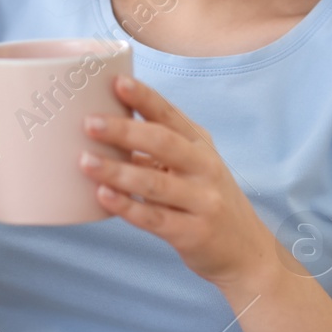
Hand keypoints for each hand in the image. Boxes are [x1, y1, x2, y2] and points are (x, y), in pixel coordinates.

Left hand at [80, 74, 281, 293]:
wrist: (245, 250)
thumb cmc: (205, 200)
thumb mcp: (193, 165)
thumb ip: (158, 147)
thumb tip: (105, 125)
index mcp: (200, 144)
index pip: (169, 114)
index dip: (144, 97)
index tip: (117, 82)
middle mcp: (205, 168)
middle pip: (163, 143)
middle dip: (125, 131)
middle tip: (89, 123)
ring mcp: (202, 201)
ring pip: (155, 183)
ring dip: (118, 171)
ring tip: (85, 161)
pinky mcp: (193, 233)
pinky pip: (155, 218)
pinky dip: (127, 207)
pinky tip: (104, 196)